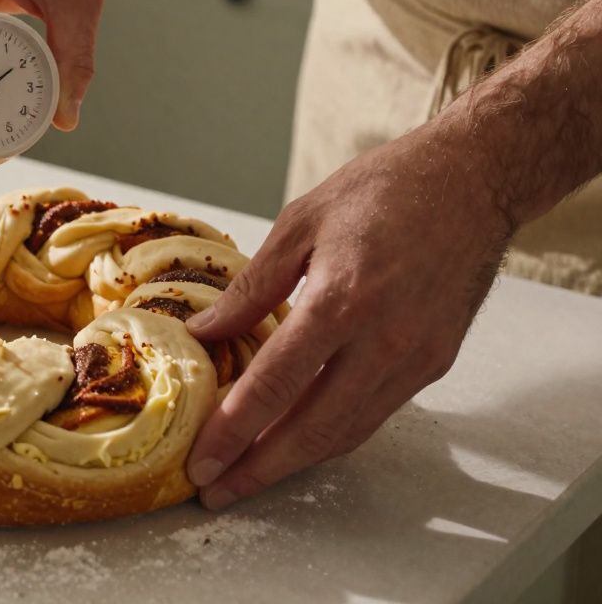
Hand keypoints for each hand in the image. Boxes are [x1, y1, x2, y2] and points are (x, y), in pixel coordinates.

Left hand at [183, 122, 513, 508]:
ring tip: (245, 477)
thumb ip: (250, 288)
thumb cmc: (384, 190)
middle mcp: (384, 341)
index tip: (201, 461)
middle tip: (214, 493)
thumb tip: (204, 333)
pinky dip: (330, 436)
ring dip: (293, 463)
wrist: (473, 180)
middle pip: (312, 429)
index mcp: (342, 301)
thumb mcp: (300, 223)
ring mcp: (415, 358)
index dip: (233, 430)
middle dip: (258, 469)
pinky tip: (295, 442)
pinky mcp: (434, 363)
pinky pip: (372, 414)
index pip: (275, 384)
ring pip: (346, 432)